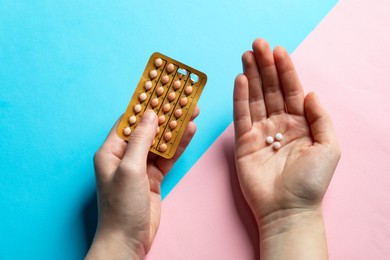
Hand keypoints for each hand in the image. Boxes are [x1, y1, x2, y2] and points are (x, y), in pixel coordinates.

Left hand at [86, 109, 197, 258]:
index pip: (128, 120)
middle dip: (165, 114)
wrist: (128, 240)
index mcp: (111, 151)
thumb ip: (141, 140)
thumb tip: (150, 114)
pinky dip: (178, 145)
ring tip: (191, 111)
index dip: (144, 104)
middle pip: (148, 129)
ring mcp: (140, 166)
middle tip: (182, 98)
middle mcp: (125, 156)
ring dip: (175, 128)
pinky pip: (167, 156)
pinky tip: (189, 132)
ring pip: (160, 141)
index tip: (160, 89)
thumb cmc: (122, 207)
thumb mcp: (131, 169)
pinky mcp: (153, 177)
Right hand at [233, 39, 339, 258]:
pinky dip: (240, 97)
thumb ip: (320, 118)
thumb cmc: (310, 182)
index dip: (285, 70)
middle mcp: (279, 124)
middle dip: (265, 66)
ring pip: (255, 98)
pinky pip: (241, 115)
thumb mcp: (329, 147)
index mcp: (300, 124)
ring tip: (247, 55)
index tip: (278, 50)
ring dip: (251, 76)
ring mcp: (260, 132)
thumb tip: (309, 93)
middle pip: (271, 89)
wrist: (287, 209)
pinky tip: (240, 80)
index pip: (291, 90)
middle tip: (257, 44)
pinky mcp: (244, 142)